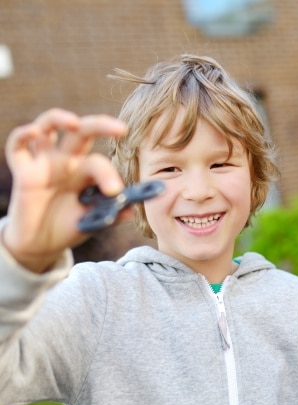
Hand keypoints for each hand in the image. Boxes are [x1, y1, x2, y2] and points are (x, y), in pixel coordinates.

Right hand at [2, 108, 126, 271]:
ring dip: (60, 118)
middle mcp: (67, 161)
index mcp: (87, 172)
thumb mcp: (93, 223)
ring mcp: (44, 162)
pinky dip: (23, 135)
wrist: (42, 244)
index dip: (109, 174)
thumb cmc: (70, 227)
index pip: (100, 162)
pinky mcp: (23, 171)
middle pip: (83, 132)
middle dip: (101, 125)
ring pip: (49, 125)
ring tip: (74, 123)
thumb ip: (111, 216)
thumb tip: (132, 210)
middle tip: (121, 129)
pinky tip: (34, 132)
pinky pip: (17, 146)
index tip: (115, 192)